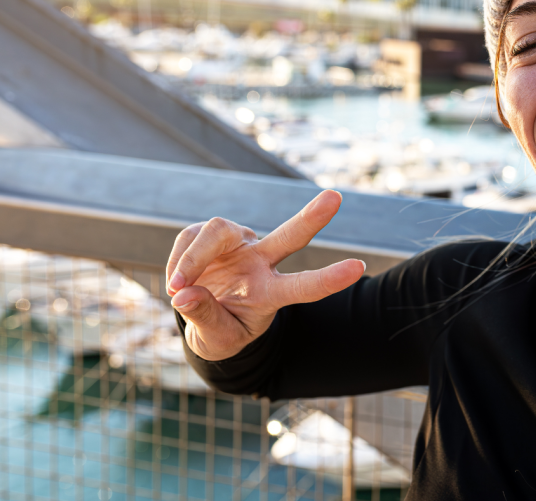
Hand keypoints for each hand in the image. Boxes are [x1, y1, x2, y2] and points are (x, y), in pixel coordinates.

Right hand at [166, 190, 365, 360]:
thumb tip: (183, 295)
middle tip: (335, 197)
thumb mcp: (216, 339)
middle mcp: (262, 262)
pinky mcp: (213, 234)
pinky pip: (191, 237)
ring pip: (219, 231)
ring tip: (176, 288)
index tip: (358, 267)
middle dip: (312, 217)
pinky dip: (178, 261)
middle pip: (290, 236)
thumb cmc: (221, 331)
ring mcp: (239, 244)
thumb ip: (205, 318)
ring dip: (193, 259)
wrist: (203, 316)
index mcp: (272, 293)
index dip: (329, 278)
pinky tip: (176, 281)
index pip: (304, 286)